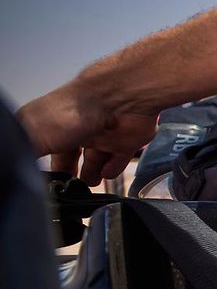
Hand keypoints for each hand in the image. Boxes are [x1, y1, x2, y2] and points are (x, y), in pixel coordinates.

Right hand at [16, 83, 157, 184]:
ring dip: (90, 173)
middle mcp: (74, 128)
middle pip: (68, 155)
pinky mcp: (125, 139)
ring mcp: (101, 134)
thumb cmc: (72, 111)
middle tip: (65, 187)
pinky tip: (105, 175)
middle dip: (66, 172)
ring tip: (86, 184)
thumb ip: (26, 153)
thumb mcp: (34, 135)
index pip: (42, 148)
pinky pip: (119, 157)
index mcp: (50, 125)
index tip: (43, 181)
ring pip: (94, 158)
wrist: (115, 101)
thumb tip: (20, 168)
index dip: (42, 165)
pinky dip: (113, 167)